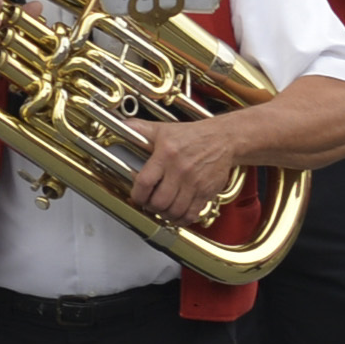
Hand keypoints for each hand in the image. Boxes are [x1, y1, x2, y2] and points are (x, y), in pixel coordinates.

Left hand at [127, 110, 250, 221]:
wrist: (224, 139)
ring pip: (174, 211)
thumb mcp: (163, 129)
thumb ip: (140, 129)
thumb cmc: (192, 135)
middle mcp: (180, 170)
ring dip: (164, 214)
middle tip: (149, 203)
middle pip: (159, 201)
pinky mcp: (206, 192)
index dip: (137, 194)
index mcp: (166, 154)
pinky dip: (181, 219)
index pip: (145, 182)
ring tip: (162, 209)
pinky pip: (191, 214)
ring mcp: (195, 183)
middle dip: (150, 206)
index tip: (137, 196)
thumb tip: (120, 124)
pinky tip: (177, 214)